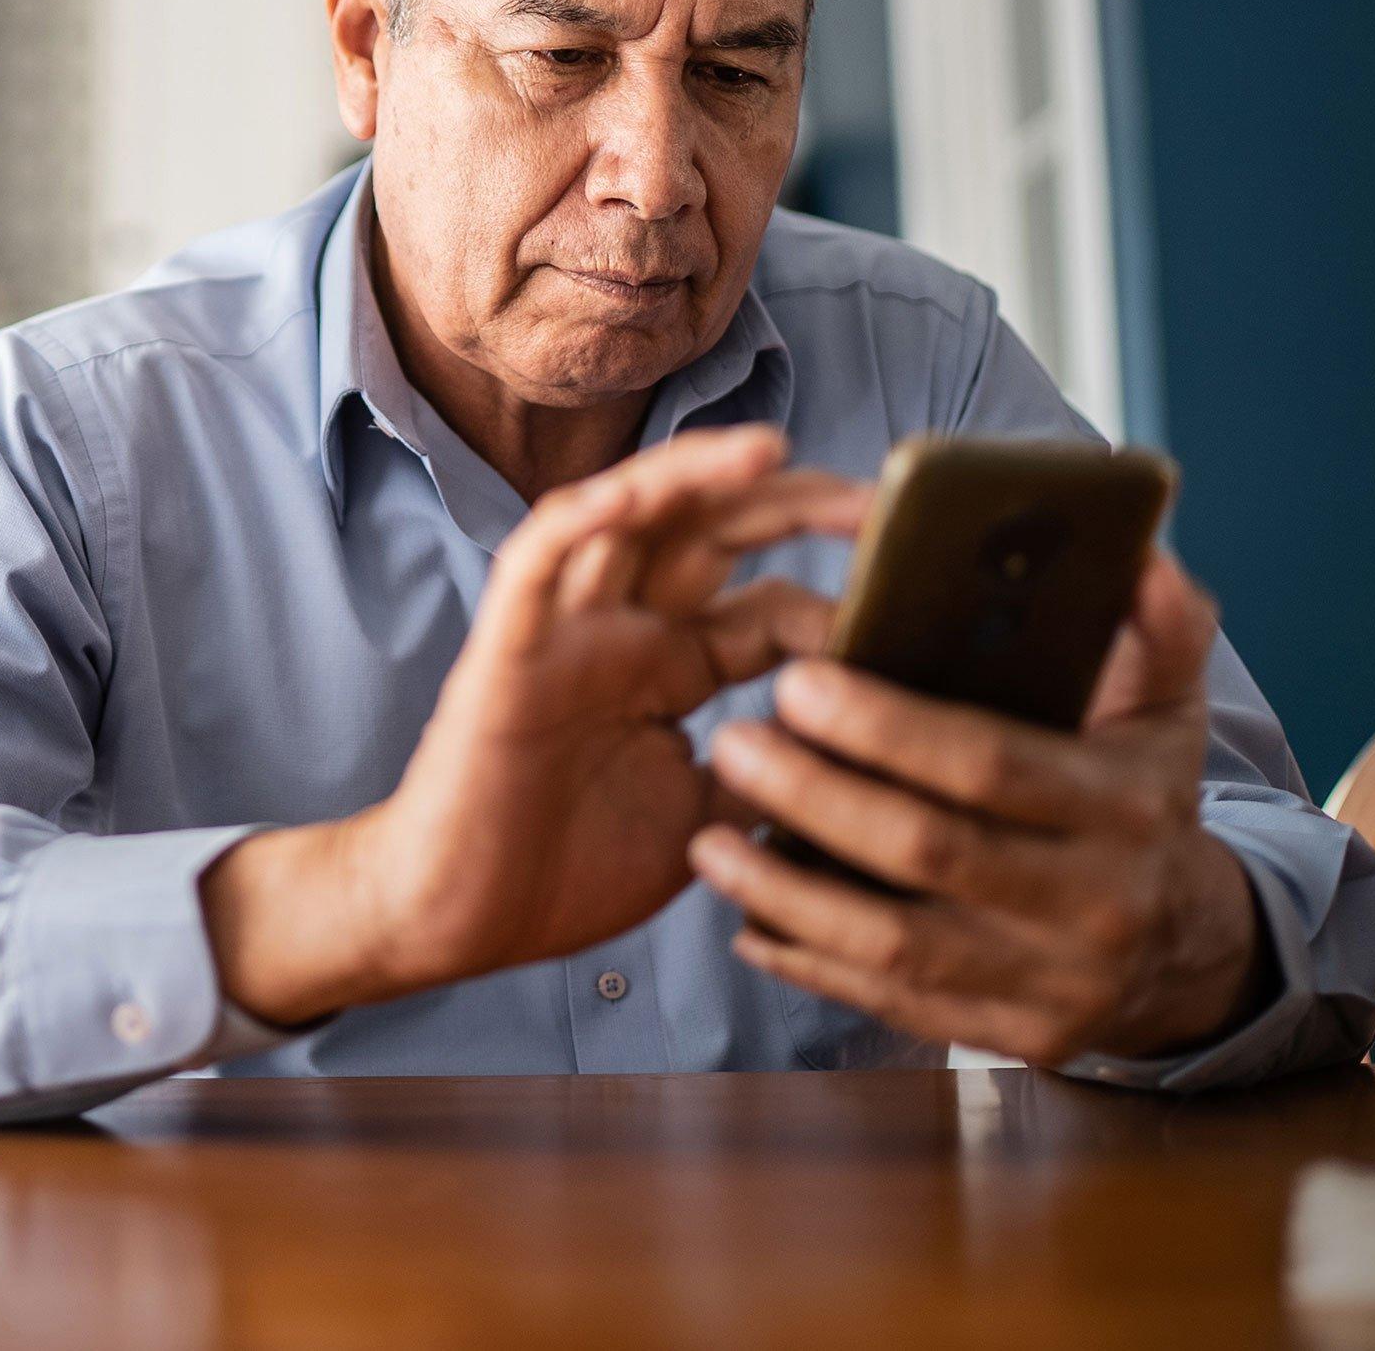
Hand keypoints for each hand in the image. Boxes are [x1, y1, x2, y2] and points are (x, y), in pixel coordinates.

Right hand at [201, 425, 870, 1025]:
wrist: (457, 923)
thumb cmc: (565, 871)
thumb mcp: (704, 821)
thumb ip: (768, 772)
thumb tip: (864, 753)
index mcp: (674, 667)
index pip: (769, 603)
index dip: (840, 598)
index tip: (917, 605)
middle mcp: (626, 629)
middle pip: (713, 533)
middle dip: (793, 506)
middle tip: (880, 503)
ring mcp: (567, 631)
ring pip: (630, 518)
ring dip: (695, 476)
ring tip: (772, 452)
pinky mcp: (509, 648)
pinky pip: (538, 559)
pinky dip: (582, 517)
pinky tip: (635, 492)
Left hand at [689, 549, 1268, 1064]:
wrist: (1188, 950)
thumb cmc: (1143, 800)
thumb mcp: (1167, 710)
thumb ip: (1157, 625)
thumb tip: (1138, 550)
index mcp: (1122, 808)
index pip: (991, 764)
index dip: (888, 728)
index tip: (796, 681)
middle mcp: (1091, 903)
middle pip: (928, 852)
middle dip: (816, 796)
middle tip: (730, 741)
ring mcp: (1049, 984)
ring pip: (894, 945)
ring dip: (788, 892)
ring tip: (706, 841)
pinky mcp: (1008, 1037)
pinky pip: (890, 1007)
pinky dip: (810, 963)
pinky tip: (744, 920)